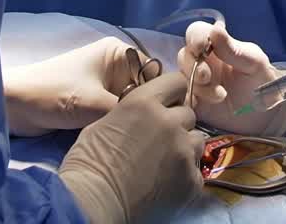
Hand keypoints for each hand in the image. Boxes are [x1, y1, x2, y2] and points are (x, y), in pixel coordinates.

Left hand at [3, 36, 153, 135]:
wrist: (15, 106)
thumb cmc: (54, 94)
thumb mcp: (94, 104)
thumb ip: (127, 112)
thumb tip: (158, 125)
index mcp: (119, 53)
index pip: (155, 73)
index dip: (165, 95)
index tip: (173, 119)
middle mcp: (116, 68)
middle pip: (146, 91)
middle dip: (151, 111)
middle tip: (161, 134)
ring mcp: (106, 87)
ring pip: (133, 106)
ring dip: (135, 122)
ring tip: (146, 141)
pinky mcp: (96, 105)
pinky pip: (118, 116)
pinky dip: (122, 128)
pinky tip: (129, 143)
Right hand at [59, 71, 205, 223]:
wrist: (92, 204)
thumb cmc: (88, 164)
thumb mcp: (104, 122)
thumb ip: (132, 111)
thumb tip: (143, 113)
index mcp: (145, 102)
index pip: (177, 82)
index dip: (173, 94)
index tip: (168, 105)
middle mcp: (169, 121)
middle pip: (189, 114)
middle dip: (178, 124)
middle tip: (161, 142)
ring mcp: (182, 151)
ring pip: (197, 141)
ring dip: (185, 149)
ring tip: (166, 165)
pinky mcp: (190, 180)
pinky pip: (197, 172)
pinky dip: (185, 178)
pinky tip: (168, 186)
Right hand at [176, 21, 284, 134]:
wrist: (265, 115)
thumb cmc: (261, 81)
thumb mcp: (253, 63)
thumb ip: (233, 49)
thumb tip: (215, 29)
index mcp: (217, 46)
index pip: (196, 33)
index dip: (194, 38)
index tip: (201, 47)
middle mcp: (203, 62)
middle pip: (184, 55)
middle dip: (193, 66)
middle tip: (208, 77)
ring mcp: (197, 83)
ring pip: (182, 77)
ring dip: (197, 86)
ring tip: (221, 95)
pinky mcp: (194, 103)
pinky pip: (182, 98)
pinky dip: (190, 100)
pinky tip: (205, 106)